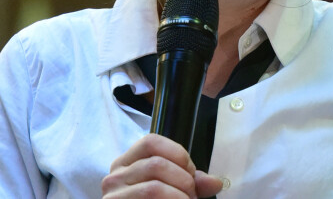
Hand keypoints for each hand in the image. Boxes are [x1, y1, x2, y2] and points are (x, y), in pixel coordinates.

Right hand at [101, 133, 222, 197]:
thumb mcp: (170, 187)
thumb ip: (190, 181)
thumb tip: (217, 183)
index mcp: (126, 162)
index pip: (151, 141)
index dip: (177, 153)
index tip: (191, 173)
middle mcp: (114, 177)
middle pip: (156, 164)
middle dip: (183, 180)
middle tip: (193, 195)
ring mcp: (112, 197)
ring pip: (153, 187)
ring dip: (179, 196)